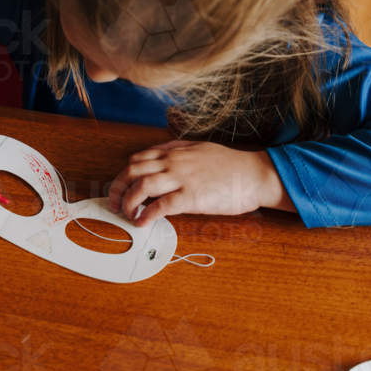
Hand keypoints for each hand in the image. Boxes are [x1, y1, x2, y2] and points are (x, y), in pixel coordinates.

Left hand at [108, 139, 295, 225]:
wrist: (255, 174)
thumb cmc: (231, 165)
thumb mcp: (201, 149)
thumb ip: (179, 152)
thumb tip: (161, 158)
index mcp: (175, 150)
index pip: (138, 158)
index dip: (125, 174)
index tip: (122, 187)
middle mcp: (174, 161)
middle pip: (133, 170)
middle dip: (118, 187)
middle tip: (115, 202)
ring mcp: (182, 177)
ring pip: (142, 185)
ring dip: (128, 201)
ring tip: (126, 213)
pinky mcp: (191, 196)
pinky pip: (160, 205)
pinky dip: (146, 214)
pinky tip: (142, 222)